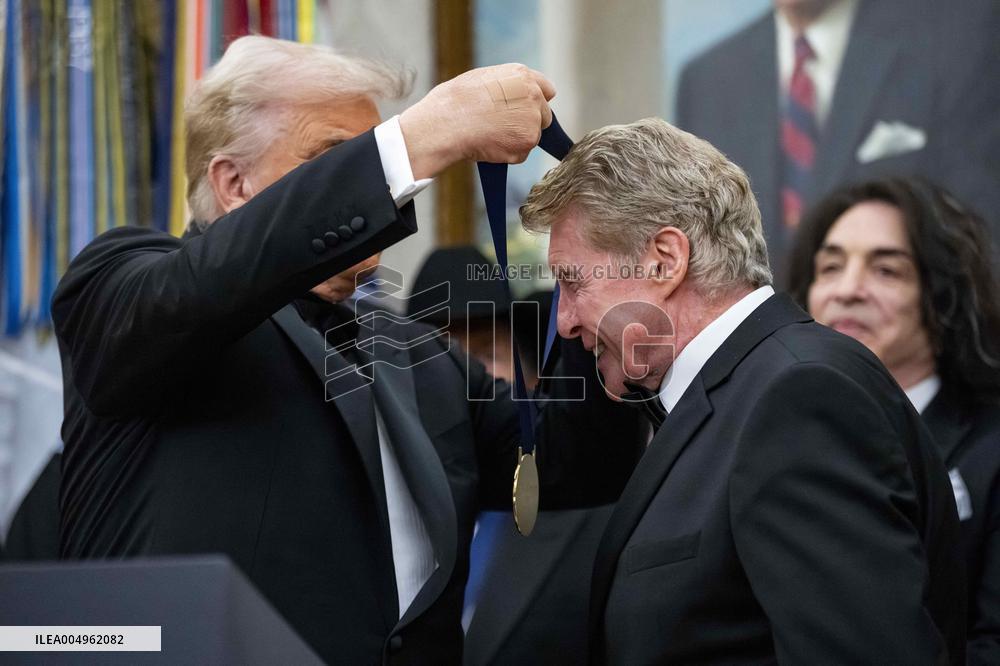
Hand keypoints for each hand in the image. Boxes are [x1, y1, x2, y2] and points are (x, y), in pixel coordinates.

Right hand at [399, 63, 555, 178]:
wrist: (447, 123)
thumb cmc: (455, 101)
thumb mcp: (482, 79)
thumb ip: (506, 87)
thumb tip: (511, 98)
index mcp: (522, 75)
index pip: (546, 90)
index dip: (536, 102)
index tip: (526, 111)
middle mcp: (533, 95)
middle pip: (544, 116)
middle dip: (528, 123)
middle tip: (505, 129)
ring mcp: (533, 120)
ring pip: (532, 136)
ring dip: (517, 140)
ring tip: (490, 136)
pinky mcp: (528, 142)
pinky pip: (521, 153)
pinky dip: (509, 154)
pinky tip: (490, 145)